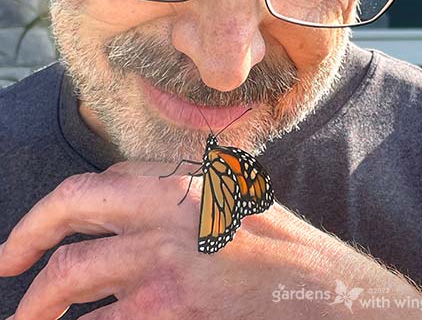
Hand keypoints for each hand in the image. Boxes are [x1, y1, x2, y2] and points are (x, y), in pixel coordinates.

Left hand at [0, 162, 421, 319]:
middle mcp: (168, 206)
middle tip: (9, 261)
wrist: (327, 292)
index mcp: (185, 178)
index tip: (52, 226)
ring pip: (70, 275)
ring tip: (26, 318)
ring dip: (38, 303)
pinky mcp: (168, 310)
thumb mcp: (234, 199)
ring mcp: (163, 259)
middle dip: (29, 233)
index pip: (107, 179)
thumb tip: (137, 212)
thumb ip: (186, 195)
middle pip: (73, 204)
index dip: (71, 206)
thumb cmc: (284, 250)